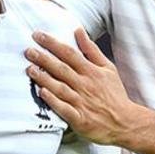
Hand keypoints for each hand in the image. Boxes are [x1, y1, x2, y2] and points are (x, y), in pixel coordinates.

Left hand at [25, 28, 139, 145]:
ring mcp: (82, 102)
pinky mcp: (80, 119)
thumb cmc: (114, 94)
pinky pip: (64, 109)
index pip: (69, 53)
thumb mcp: (108, 68)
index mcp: (92, 72)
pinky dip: (53, 101)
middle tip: (28, 50)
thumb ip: (91, 50)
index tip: (38, 36)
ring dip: (44, 78)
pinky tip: (42, 93)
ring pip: (60, 87)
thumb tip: (78, 30)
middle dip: (44, 59)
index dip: (53, 44)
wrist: (125, 122)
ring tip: (30, 69)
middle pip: (62, 69)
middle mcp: (85, 85)